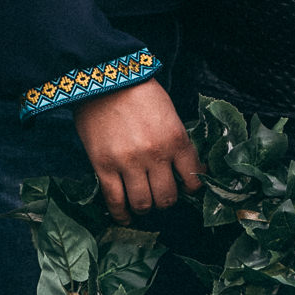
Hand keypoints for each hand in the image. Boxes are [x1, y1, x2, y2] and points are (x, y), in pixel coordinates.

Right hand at [71, 79, 201, 222]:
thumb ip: (177, 141)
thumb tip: (187, 168)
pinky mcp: (103, 167)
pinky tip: (124, 218)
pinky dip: (120, 214)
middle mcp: (155, 155)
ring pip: (143, 203)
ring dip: (145, 208)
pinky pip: (115, 201)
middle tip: (161, 196)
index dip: (191, 188)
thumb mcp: (169, 113)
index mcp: (176, 140)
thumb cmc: (138, 92)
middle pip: (167, 197)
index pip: (192, 178)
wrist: (103, 77)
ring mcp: (128, 163)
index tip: (186, 189)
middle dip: (166, 201)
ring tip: (142, 204)